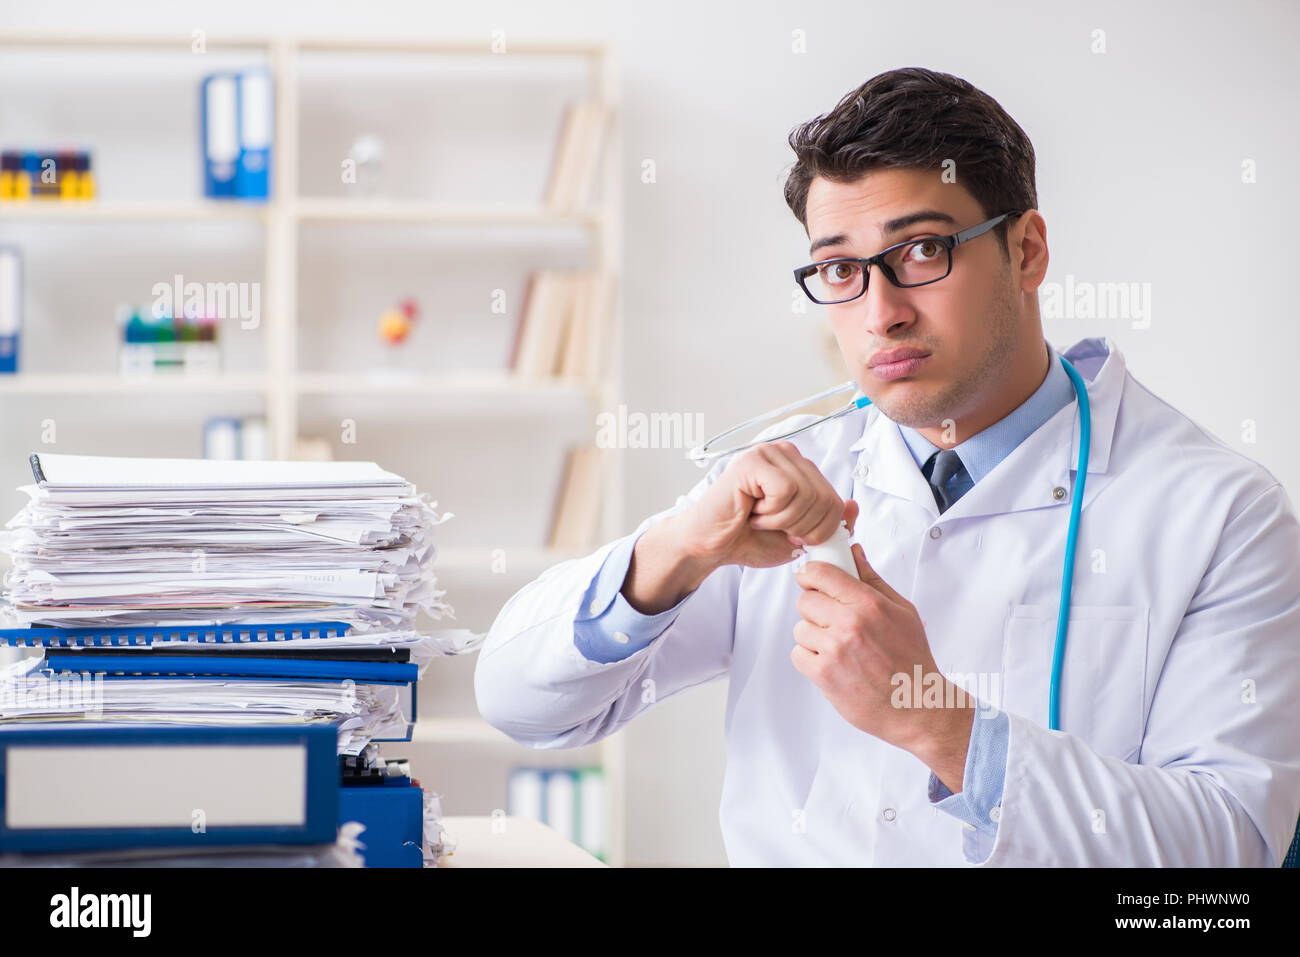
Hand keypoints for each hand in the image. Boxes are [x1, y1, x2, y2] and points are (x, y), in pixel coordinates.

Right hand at [677, 441, 857, 570]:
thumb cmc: (749, 539)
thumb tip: (853, 506)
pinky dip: (771, 512)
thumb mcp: (799, 537)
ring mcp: (769, 454)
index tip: (791, 534)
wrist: (709, 546)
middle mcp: (786, 455)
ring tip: (759, 519)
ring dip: (783, 520)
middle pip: (824, 498)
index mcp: (800, 469)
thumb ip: (829, 524)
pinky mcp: (753, 461)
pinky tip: (752, 512)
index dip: (819, 529)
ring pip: (806, 494)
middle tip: (773, 528)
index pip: (835, 500)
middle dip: (801, 526)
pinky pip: (785, 490)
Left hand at [792, 542, 973, 788]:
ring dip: (813, 636)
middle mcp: (849, 624)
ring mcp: (834, 650)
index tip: (811, 580)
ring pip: (800, 629)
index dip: (811, 574)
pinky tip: (833, 663)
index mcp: (869, 604)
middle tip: (831, 620)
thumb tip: (854, 552)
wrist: (917, 706)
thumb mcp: (902, 611)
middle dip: (815, 608)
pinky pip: (798, 654)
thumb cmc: (912, 658)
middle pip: (805, 600)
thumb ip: (872, 580)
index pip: (822, 574)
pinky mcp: (823, 675)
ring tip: (837, 647)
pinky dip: (810, 658)